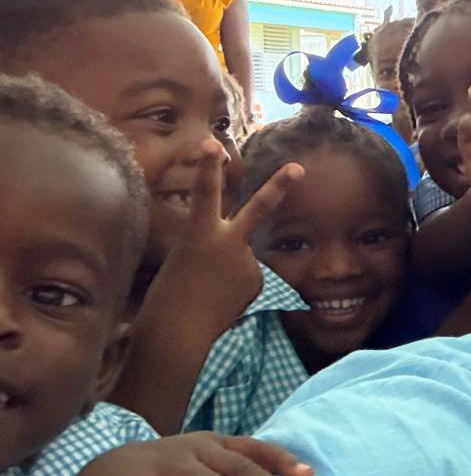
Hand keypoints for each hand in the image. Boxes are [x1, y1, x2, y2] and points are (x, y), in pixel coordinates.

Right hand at [166, 140, 300, 319]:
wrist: (179, 332)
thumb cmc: (167, 297)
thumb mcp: (182, 261)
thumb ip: (209, 248)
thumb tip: (233, 255)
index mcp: (199, 234)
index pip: (204, 194)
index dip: (209, 168)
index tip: (212, 143)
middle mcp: (228, 243)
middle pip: (258, 209)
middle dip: (279, 186)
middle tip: (298, 168)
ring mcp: (247, 263)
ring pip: (243, 259)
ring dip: (229, 273)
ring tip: (209, 293)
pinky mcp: (257, 282)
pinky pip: (248, 279)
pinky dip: (236, 289)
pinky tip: (222, 302)